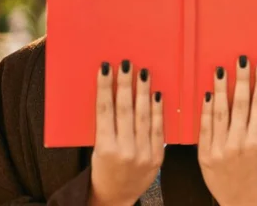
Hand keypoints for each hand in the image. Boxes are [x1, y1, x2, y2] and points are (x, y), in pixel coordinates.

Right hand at [89, 60, 163, 205]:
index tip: (105, 68)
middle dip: (126, 84)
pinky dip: (159, 110)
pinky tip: (157, 93)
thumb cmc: (103, 169)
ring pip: (144, 116)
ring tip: (143, 72)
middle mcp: (125, 150)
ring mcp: (143, 154)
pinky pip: (159, 129)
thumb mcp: (97, 149)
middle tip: (127, 64)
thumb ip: (105, 126)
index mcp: (105, 148)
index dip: (105, 87)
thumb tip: (110, 92)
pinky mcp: (157, 157)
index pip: (104, 110)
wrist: (116, 198)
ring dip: (143, 91)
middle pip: (125, 110)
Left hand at [198, 56, 256, 205]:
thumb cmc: (254, 174)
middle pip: (240, 105)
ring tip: (220, 69)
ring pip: (220, 113)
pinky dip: (206, 109)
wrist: (241, 202)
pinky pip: (204, 127)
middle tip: (241, 60)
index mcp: (256, 142)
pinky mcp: (204, 155)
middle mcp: (238, 145)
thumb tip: (251, 97)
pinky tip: (207, 93)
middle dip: (241, 80)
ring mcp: (219, 150)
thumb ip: (254, 126)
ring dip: (220, 88)